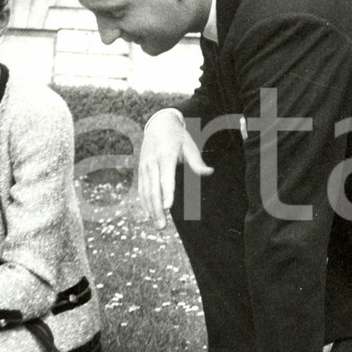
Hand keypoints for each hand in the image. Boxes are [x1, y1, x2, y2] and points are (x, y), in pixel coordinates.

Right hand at [138, 110, 212, 228]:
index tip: (168, 207)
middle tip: (162, 227)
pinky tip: (150, 214)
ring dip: (150, 210)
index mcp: (165, 156)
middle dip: (157, 209)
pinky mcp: (141, 170)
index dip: (167, 193)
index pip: (166, 178)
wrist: (158, 124)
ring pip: (145, 192)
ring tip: (158, 225)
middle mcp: (152, 162)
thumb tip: (210, 172)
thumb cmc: (178, 137)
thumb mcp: (190, 145)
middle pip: (153, 189)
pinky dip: (145, 203)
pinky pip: (141, 189)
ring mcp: (144, 167)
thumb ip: (197, 161)